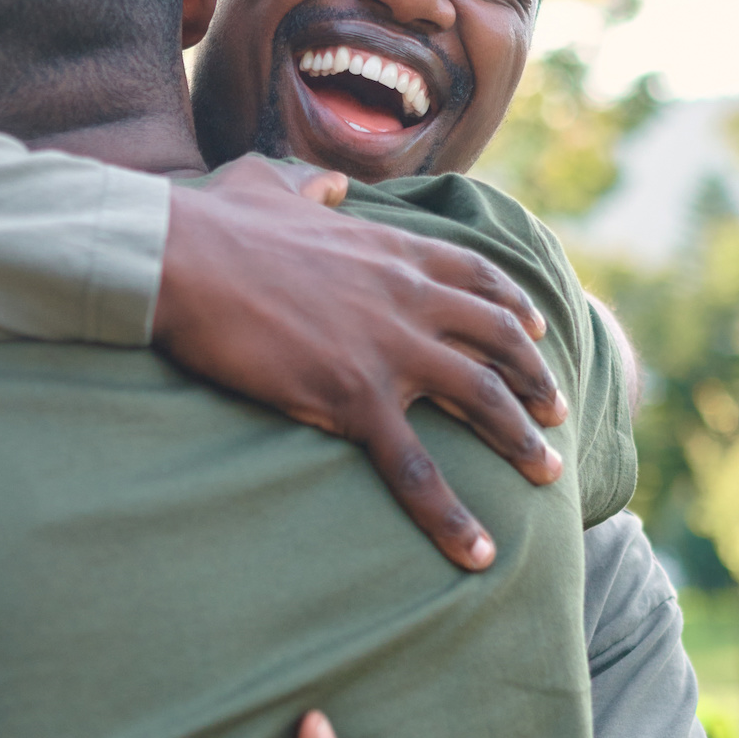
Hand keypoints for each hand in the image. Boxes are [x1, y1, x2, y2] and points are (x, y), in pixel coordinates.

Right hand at [152, 156, 567, 570]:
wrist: (180, 260)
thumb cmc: (214, 224)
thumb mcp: (270, 184)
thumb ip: (309, 187)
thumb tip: (324, 186)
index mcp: (392, 250)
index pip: (477, 277)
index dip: (514, 306)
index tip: (537, 329)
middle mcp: (408, 297)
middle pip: (499, 341)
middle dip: (537, 378)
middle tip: (559, 411)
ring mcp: (388, 349)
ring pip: (482, 401)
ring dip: (522, 441)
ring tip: (549, 472)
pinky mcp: (355, 398)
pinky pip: (416, 469)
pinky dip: (452, 516)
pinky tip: (477, 553)